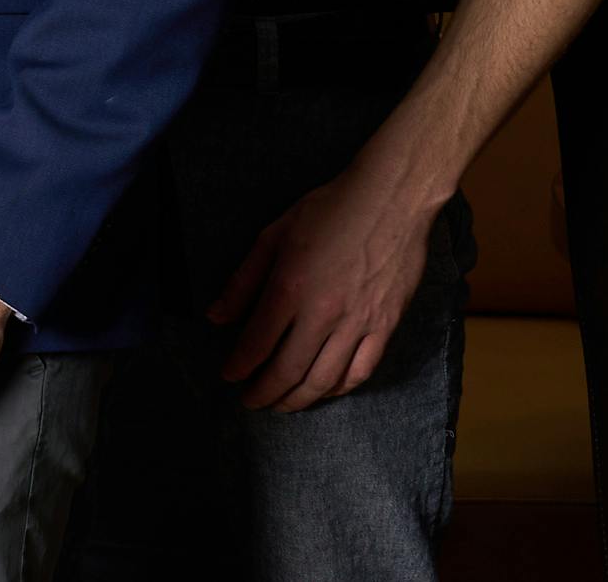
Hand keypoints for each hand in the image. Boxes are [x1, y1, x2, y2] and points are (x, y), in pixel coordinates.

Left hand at [211, 161, 438, 411]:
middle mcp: (324, 313)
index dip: (240, 366)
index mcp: (290, 289)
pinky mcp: (387, 325)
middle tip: (250, 403)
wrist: (390, 200)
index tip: (228, 377)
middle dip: (265, 392)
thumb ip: (243, 281)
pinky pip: (362, 369)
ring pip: (326, 378)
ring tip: (283, 406)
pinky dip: (340, 387)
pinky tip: (326, 391)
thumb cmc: (327, 211)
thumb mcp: (273, 235)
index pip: (257, 343)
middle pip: (290, 370)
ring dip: (300, 399)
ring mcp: (359, 322)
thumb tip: (217, 317)